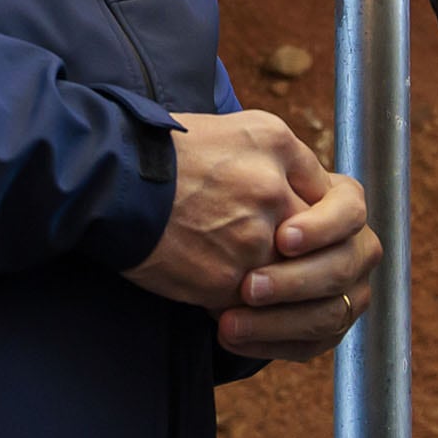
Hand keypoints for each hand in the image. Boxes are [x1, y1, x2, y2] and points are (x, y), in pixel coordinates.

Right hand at [125, 110, 323, 309]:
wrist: (107, 181)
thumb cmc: (160, 153)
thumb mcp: (231, 130)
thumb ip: (280, 158)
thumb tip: (310, 191)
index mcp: (277, 144)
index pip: (330, 196)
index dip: (318, 225)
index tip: (301, 236)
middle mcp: (273, 188)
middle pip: (314, 242)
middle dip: (303, 262)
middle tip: (284, 271)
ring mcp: (252, 236)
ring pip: (286, 278)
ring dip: (273, 289)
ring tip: (247, 289)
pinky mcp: (226, 278)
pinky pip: (251, 305)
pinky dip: (241, 308)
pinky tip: (217, 296)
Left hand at [216, 168, 382, 361]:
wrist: (221, 232)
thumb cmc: (236, 190)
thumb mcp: (251, 166)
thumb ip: (265, 170)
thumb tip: (261, 188)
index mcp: (345, 203)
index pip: (350, 212)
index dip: (322, 227)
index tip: (282, 238)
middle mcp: (357, 249)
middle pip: (341, 269)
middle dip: (294, 282)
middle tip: (249, 287)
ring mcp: (350, 292)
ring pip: (328, 315)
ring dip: (277, 322)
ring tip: (228, 320)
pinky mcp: (329, 327)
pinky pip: (309, 345)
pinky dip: (268, 343)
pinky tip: (229, 336)